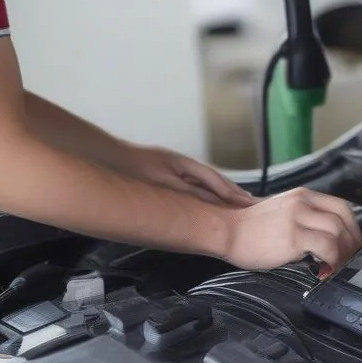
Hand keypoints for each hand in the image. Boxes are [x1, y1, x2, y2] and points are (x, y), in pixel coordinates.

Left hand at [123, 144, 256, 207]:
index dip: (232, 193)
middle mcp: (185, 167)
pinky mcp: (170, 176)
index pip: (215, 181)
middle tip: (251, 204)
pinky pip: (195, 186)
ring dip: (222, 194)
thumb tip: (211, 199)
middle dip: (233, 192)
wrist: (111, 158)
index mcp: (186, 165)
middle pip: (215, 181)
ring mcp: (178, 171)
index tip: (248, 203)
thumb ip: (189, 190)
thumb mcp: (164, 180)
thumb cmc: (134, 167)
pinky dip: (207, 194)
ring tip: (237, 204)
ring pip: (206, 184)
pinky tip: (210, 202)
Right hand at [216, 187, 361, 274]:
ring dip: (343, 253)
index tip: (352, 243)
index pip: (341, 206)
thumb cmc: (250, 228)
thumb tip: (326, 237)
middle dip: (352, 241)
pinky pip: (326, 246)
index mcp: (302, 196)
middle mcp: (303, 202)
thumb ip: (304, 217)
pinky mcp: (293, 236)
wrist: (227, 231)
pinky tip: (323, 270)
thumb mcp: (283, 212)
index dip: (352, 227)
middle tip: (349, 258)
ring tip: (335, 267)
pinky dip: (331, 260)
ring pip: (338, 231)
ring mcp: (298, 218)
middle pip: (344, 217)